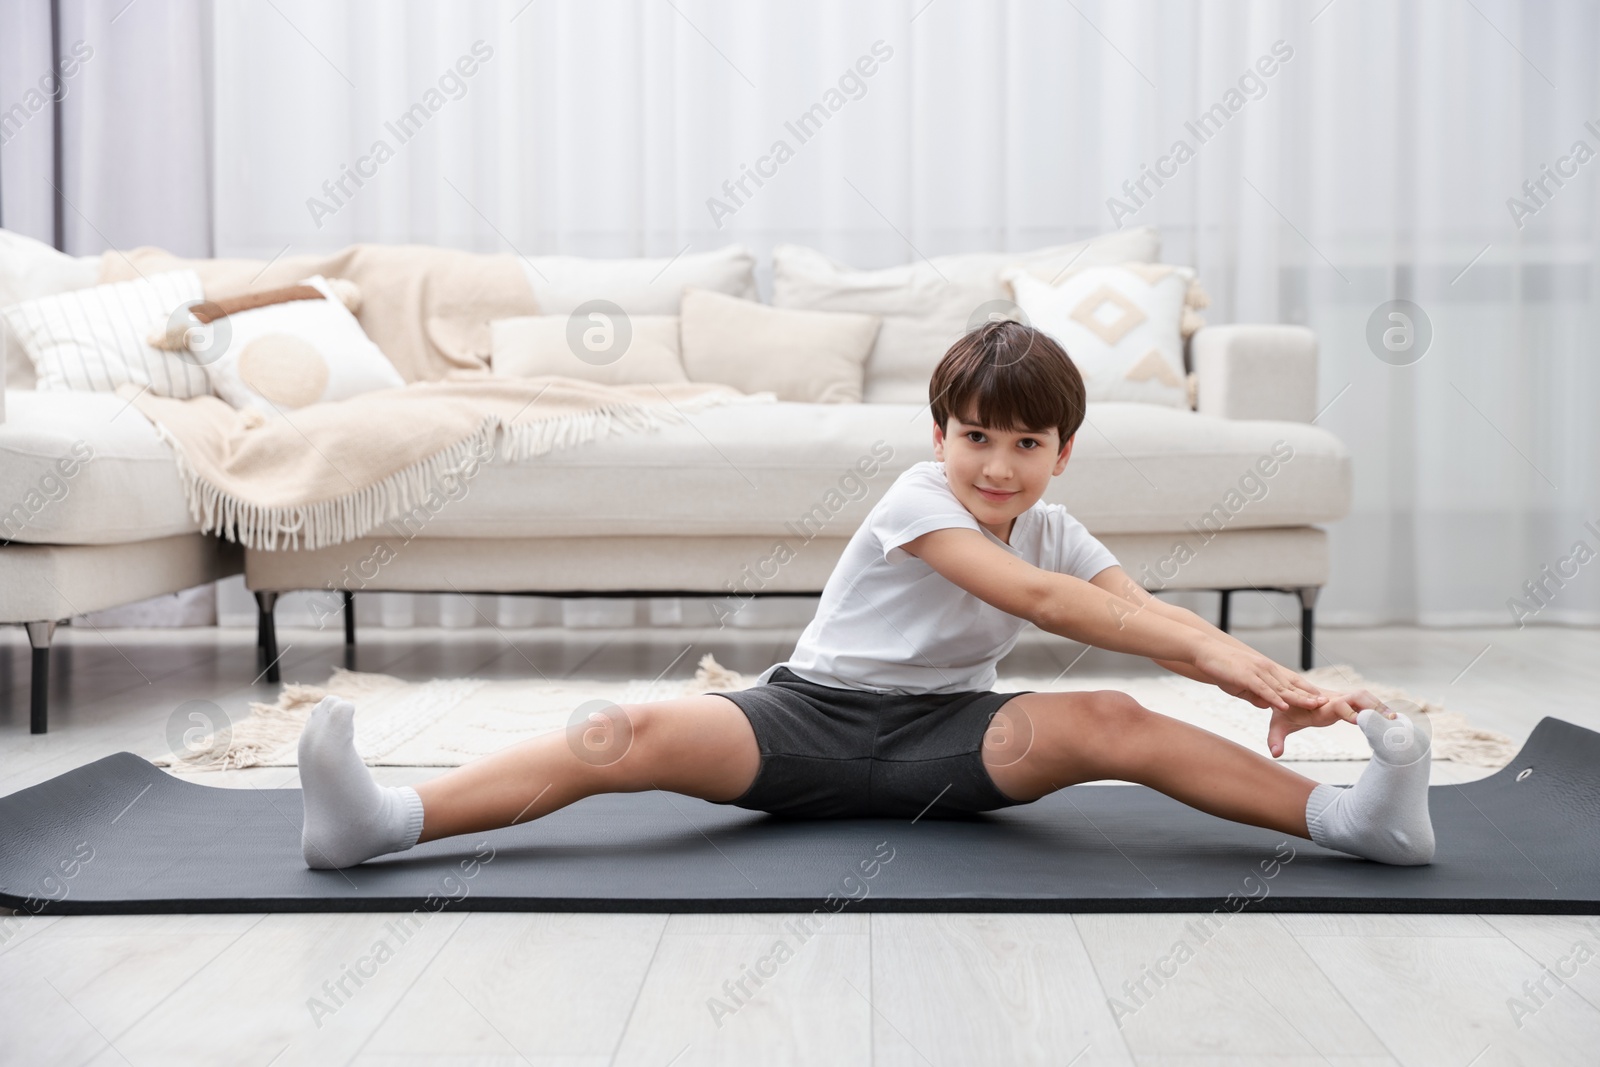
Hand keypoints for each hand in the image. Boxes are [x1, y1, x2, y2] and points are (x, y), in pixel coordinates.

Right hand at [1193, 638, 1327, 713]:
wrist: (1205, 652)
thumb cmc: (1222, 668)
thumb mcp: (1241, 686)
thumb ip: (1256, 696)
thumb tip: (1268, 706)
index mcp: (1267, 670)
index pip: (1291, 681)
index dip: (1306, 690)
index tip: (1320, 699)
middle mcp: (1266, 668)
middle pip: (1291, 685)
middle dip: (1309, 695)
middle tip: (1326, 703)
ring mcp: (1257, 672)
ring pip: (1281, 688)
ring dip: (1298, 698)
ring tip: (1313, 706)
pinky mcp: (1246, 676)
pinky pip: (1263, 690)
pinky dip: (1275, 699)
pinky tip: (1284, 706)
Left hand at [1264, 684, 1394, 758]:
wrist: (1287, 695)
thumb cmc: (1285, 712)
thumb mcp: (1277, 725)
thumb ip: (1275, 739)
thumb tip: (1275, 754)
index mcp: (1320, 706)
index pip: (1339, 704)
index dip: (1351, 712)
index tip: (1363, 722)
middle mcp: (1333, 699)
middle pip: (1358, 696)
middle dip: (1374, 707)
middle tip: (1390, 721)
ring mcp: (1341, 698)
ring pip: (1364, 696)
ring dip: (1380, 706)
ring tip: (1396, 720)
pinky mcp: (1346, 701)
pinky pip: (1365, 700)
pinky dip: (1379, 707)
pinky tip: (1391, 719)